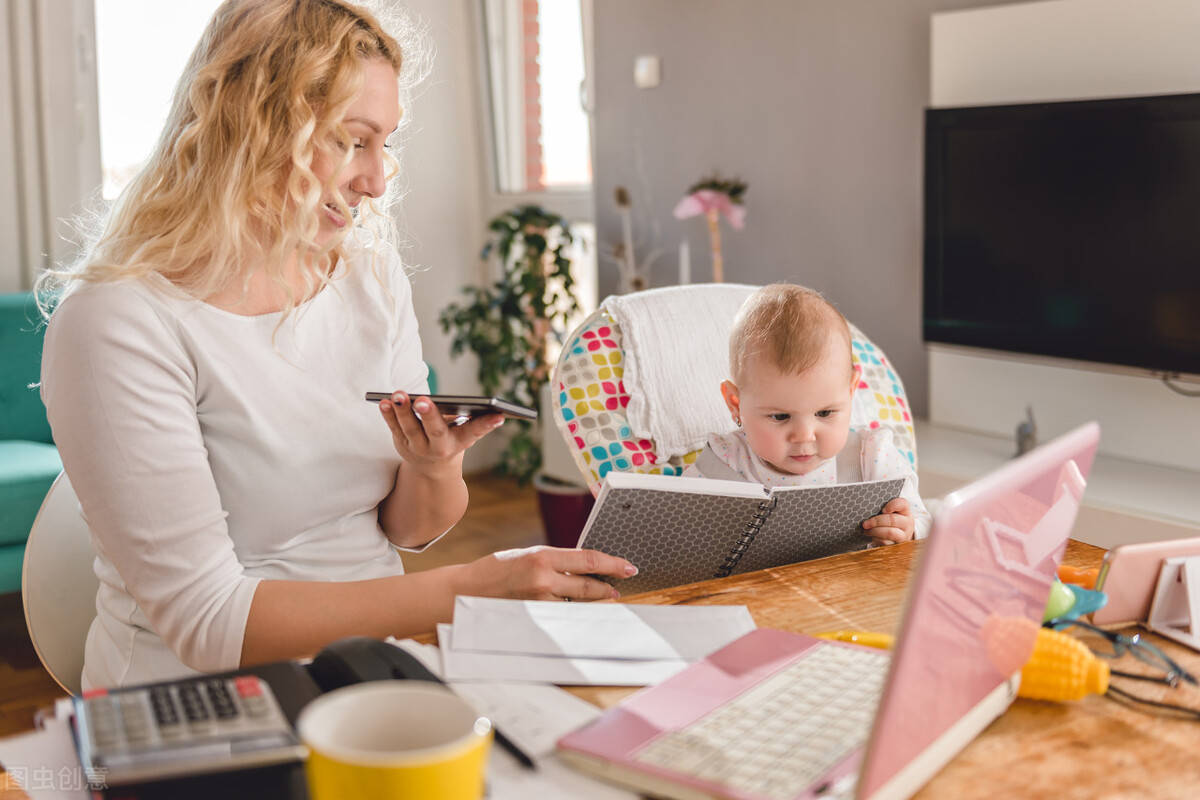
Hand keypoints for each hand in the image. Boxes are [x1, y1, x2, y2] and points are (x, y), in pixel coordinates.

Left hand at [378, 391, 502, 475]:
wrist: (432, 469)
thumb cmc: (453, 440)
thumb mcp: (466, 434)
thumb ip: (477, 422)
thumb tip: (496, 411)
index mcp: (459, 442)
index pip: (475, 432)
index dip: (486, 424)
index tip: (499, 414)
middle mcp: (438, 447)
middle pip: (434, 430)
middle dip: (429, 415)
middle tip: (423, 400)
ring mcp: (417, 446)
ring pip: (410, 428)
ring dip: (403, 411)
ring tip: (398, 395)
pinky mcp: (401, 442)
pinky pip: (394, 427)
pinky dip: (388, 415)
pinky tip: (384, 401)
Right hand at [460, 546, 638, 601]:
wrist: (465, 591)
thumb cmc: (496, 570)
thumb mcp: (527, 556)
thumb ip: (554, 561)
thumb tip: (584, 567)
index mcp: (541, 557)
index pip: (587, 560)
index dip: (612, 564)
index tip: (628, 567)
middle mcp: (542, 579)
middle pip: (589, 585)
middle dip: (609, 588)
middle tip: (619, 588)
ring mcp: (538, 601)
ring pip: (577, 603)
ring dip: (592, 602)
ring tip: (602, 599)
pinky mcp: (534, 617)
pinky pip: (562, 615)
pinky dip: (571, 612)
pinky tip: (575, 610)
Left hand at [862, 497, 914, 543]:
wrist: (898, 535)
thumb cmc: (889, 519)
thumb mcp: (888, 511)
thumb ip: (881, 507)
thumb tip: (866, 509)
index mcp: (905, 510)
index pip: (902, 504)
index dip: (892, 505)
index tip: (883, 509)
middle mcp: (907, 522)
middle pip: (892, 520)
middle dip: (876, 521)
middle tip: (865, 524)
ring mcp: (903, 535)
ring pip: (890, 533)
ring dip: (875, 531)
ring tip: (866, 530)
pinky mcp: (897, 545)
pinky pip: (885, 542)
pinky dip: (876, 539)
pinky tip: (871, 536)